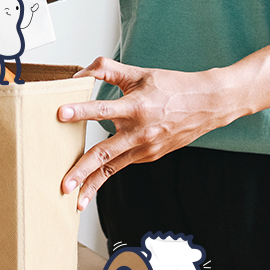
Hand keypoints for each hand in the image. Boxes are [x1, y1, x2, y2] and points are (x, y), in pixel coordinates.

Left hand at [57, 58, 244, 210]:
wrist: (208, 104)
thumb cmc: (174, 87)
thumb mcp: (140, 73)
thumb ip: (107, 70)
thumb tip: (80, 73)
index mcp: (136, 107)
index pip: (103, 109)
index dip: (81, 111)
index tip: (61, 114)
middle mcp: (139, 132)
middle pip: (104, 153)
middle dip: (82, 171)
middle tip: (64, 184)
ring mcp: (145, 148)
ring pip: (112, 168)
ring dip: (93, 184)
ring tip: (76, 200)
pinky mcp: (150, 156)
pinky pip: (123, 164)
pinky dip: (108, 173)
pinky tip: (93, 182)